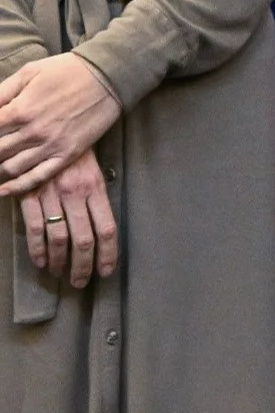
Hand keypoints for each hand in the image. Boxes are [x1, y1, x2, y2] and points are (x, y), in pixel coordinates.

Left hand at [0, 54, 121, 197]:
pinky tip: (3, 190)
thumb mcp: (30, 72)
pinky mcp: (67, 154)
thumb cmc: (68, 70)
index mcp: (20, 110)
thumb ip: (1, 92)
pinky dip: (16, 187)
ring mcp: (51, 145)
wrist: (109, 76)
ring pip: (10, 167)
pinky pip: (37, 177)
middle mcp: (32, 132)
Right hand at [21, 151, 118, 288]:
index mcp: (96, 188)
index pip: (107, 228)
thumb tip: (102, 234)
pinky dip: (37, 250)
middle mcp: (75, 194)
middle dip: (83, 266)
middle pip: (83, 239)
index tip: (106, 271)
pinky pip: (34, 228)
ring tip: (61, 274)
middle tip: (80, 281)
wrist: (51, 130)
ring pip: (58, 238)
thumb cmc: (77, 155)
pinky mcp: (29, 195)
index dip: (108, 254)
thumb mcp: (95, 172)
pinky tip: (41, 261)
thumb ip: (96, 201)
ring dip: (60, 262)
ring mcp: (51, 195)